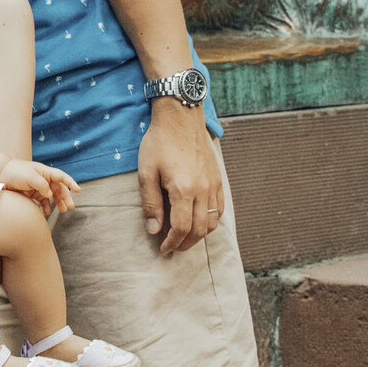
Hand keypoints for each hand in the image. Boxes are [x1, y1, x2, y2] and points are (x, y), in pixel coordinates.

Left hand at [0, 158, 79, 216]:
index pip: (61, 177)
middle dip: (65, 197)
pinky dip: (45, 207)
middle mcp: (43, 178)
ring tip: (63, 211)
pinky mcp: (31, 193)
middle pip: (58, 188)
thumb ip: (42, 185)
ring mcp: (37, 186)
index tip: (78, 190)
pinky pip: (42, 201)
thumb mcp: (29, 177)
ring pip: (51, 195)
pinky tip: (47, 213)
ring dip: (58, 203)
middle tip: (70, 207)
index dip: (70, 182)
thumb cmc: (15, 172)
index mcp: (44, 172)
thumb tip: (50, 195)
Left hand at [138, 98, 223, 253]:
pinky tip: (200, 222)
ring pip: (213, 222)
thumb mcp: (146, 172)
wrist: (181, 118)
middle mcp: (203, 190)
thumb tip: (154, 230)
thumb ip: (151, 203)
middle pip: (199, 230)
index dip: (172, 243)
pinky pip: (221, 209)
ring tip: (185, 238)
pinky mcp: (218, 179)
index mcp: (183, 190)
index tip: (163, 249)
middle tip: (173, 247)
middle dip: (185, 243)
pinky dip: (211, 221)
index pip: (181, 228)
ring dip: (199, 235)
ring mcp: (214, 184)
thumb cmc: (159, 143)